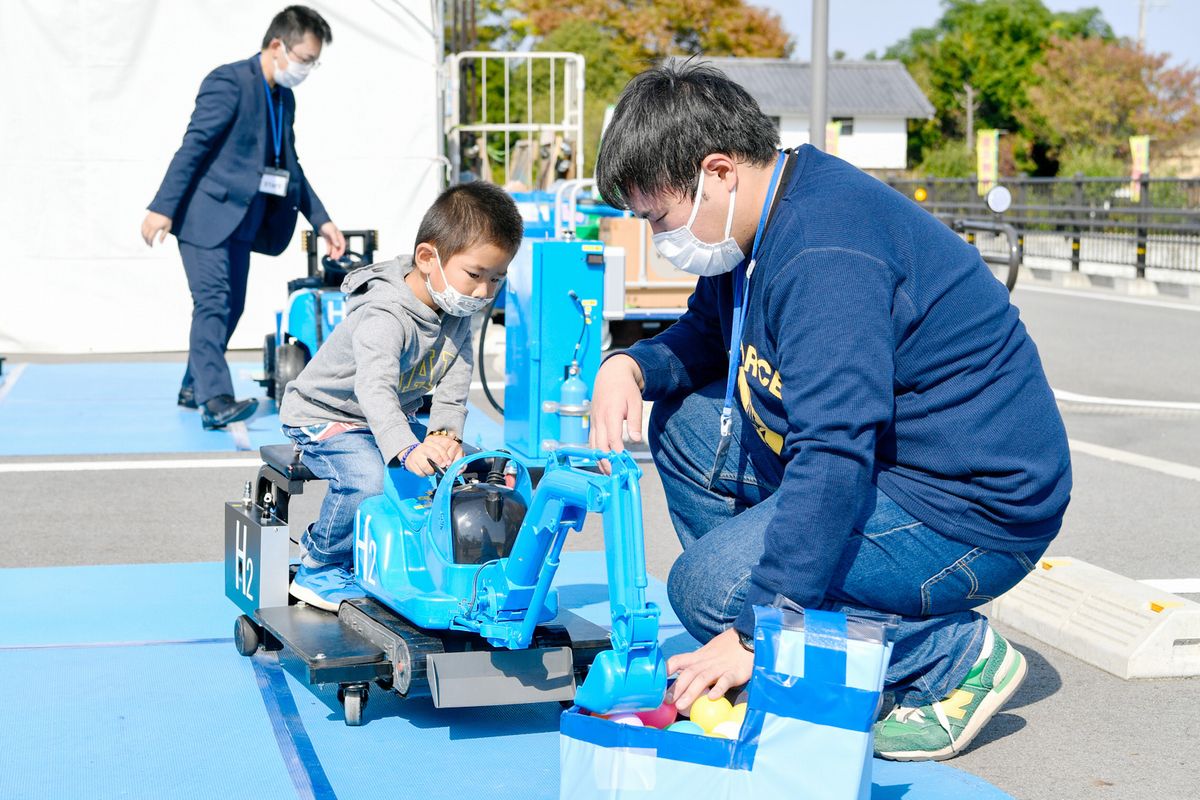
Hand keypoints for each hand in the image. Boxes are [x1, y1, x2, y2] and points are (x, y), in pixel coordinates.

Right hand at [141, 212, 171, 246]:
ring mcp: (147, 221)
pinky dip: (142, 231)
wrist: (164, 208)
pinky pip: (142, 226)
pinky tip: (144, 233)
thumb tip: (160, 242)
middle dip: (146, 241)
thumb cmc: (167, 218)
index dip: (150, 243)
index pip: (150, 237)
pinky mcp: (146, 218)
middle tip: (148, 244)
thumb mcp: (167, 228)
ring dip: (143, 236)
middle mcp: (149, 225)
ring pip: (142, 231)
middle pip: (145, 235)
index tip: (151, 246)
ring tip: (146, 240)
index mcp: (154, 228)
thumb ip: (163, 235)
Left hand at [320, 221, 345, 259]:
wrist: (320, 222)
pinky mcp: (328, 239)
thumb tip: (338, 245)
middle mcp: (336, 238)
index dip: (342, 250)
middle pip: (338, 247)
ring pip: (333, 248)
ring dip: (333, 252)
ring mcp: (332, 239)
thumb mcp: (332, 232)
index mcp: (339, 236)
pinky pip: (329, 246)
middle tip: (335, 258)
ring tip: (331, 257)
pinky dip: (328, 250)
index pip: (342, 245)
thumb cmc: (327, 225)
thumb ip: (335, 239)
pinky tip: (328, 253)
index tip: (340, 255)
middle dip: (337, 253)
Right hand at [403, 437, 461, 475]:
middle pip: (433, 454)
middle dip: (439, 461)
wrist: (411, 455)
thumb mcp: (434, 450)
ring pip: (426, 466)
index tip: (449, 463)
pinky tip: (425, 472)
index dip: (445, 456)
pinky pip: (420, 473)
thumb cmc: (426, 454)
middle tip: (442, 467)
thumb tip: (450, 464)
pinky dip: (424, 474)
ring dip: (431, 471)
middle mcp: (422, 448)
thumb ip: (442, 455)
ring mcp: (416, 456)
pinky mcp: (411, 464)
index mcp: (430, 443)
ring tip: (432, 471)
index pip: (440, 448)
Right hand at [588, 354, 644, 473]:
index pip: (612, 437)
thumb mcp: (635, 402)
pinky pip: (591, 441)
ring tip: (608, 473)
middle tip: (614, 475)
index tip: (622, 464)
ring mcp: (594, 421)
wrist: (611, 375)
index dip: (616, 452)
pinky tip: (602, 461)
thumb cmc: (625, 389)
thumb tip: (635, 440)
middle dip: (606, 461)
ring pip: (593, 445)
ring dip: (599, 459)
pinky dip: (595, 452)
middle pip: (599, 445)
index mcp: (611, 413)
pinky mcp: (593, 423)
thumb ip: (635, 421)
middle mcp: (600, 419)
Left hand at [664, 628, 752, 715]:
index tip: (655, 682)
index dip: (666, 670)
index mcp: (698, 656)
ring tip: (682, 705)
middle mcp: (706, 662)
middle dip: (676, 687)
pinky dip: (719, 689)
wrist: (748, 638)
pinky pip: (725, 680)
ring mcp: (720, 667)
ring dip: (691, 692)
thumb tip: (682, 681)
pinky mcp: (735, 672)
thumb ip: (696, 664)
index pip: (678, 660)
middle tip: (666, 701)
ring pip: (702, 678)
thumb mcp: (707, 653)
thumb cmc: (726, 649)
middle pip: (688, 673)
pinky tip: (713, 698)